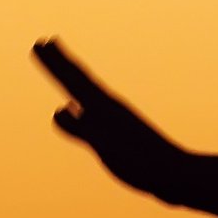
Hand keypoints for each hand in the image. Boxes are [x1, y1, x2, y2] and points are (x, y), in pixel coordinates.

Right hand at [33, 38, 191, 202]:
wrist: (176, 175)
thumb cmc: (141, 162)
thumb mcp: (105, 145)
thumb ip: (82, 128)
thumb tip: (60, 109)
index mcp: (105, 108)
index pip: (73, 79)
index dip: (54, 63)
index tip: (40, 42)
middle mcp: (109, 108)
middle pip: (78, 79)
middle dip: (58, 62)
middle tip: (44, 42)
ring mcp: (114, 119)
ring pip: (85, 93)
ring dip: (69, 79)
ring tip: (61, 69)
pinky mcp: (118, 134)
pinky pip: (89, 113)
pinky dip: (77, 106)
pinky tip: (74, 109)